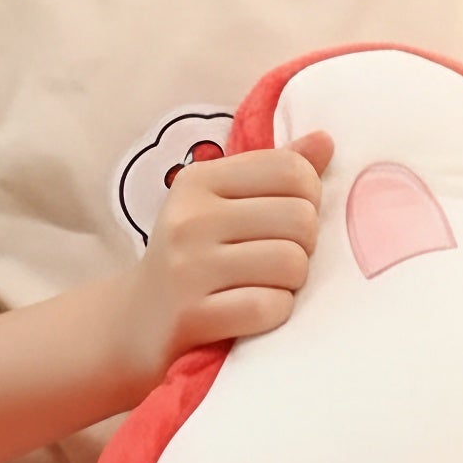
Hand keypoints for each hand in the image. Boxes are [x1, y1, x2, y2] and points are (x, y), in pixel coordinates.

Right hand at [114, 130, 336, 380]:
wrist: (136, 322)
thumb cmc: (194, 256)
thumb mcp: (223, 204)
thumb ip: (275, 171)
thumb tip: (326, 139)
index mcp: (199, 180)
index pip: (292, 170)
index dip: (309, 198)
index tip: (286, 220)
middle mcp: (189, 218)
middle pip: (300, 218)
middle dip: (304, 245)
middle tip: (277, 260)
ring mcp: (187, 268)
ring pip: (291, 263)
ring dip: (292, 282)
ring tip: (266, 284)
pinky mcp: (191, 316)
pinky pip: (270, 307)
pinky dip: (275, 312)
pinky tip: (255, 311)